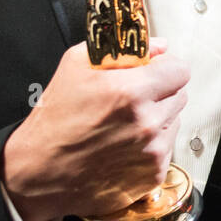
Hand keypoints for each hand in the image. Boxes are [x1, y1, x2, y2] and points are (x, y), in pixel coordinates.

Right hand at [0, 38, 189, 220]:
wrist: (39, 171)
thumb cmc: (55, 119)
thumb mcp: (77, 65)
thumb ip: (124, 50)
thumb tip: (159, 46)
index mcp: (131, 92)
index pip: (180, 70)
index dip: (165, 67)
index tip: (154, 71)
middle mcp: (147, 123)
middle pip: (180, 95)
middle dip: (161, 92)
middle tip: (133, 98)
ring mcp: (152, 151)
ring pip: (174, 121)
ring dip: (158, 118)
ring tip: (125, 124)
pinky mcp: (152, 174)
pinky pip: (167, 148)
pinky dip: (152, 145)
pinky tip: (125, 144)